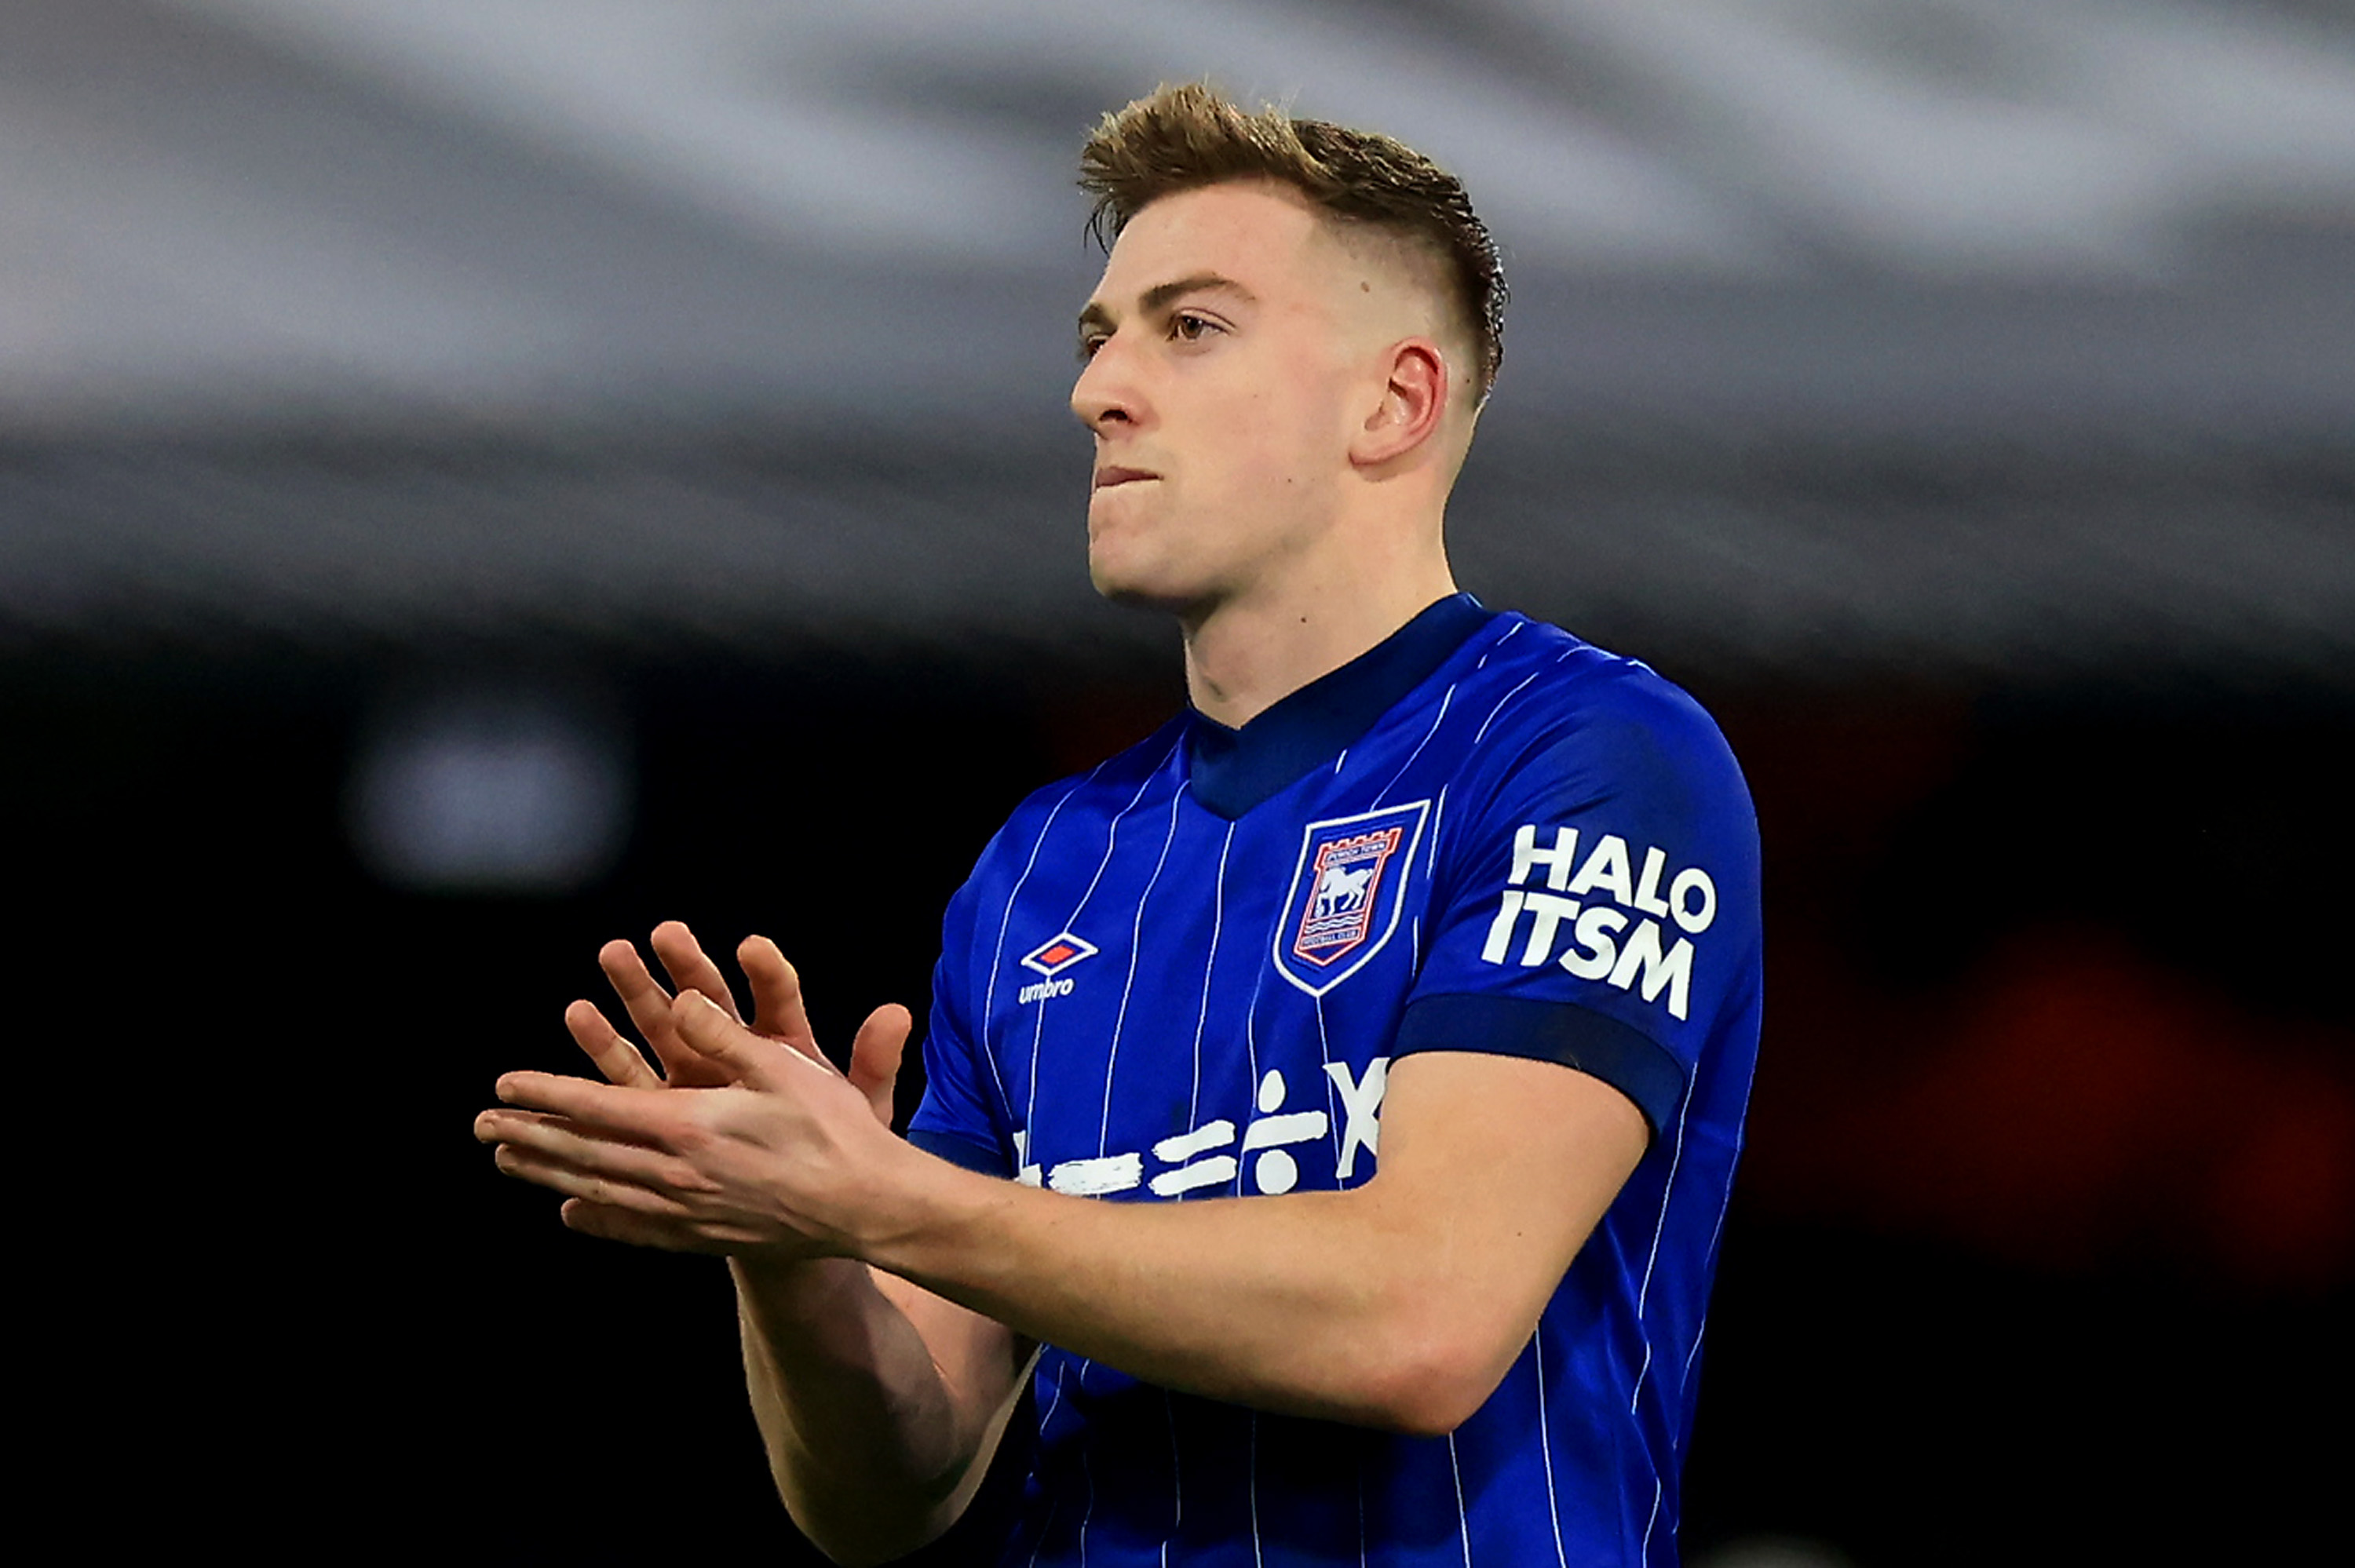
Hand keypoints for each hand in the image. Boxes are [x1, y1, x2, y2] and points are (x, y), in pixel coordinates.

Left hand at [480, 988, 917, 1255]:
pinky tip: (571, 1216)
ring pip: (601, 1191)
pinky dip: (597, 1220)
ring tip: (509, 1162)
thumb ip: (726, 1035)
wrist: (866, 1206)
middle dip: (529, 1136)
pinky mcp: (705, 1236)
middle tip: (483, 1127)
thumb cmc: (834, 1128)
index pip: (598, 1107)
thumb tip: (682, 1001)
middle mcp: (677, 1173)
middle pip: (586, 1153)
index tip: (503, 1086)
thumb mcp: (785, 1065)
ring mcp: (688, 1211)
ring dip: (549, 1173)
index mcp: (690, 1124)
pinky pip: (636, 1229)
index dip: (547, 1095)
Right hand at [569, 921, 905, 1124]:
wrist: (800, 1199)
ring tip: (613, 955)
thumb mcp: (861, 1104)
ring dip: (637, 993)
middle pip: (710, 1002)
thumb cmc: (832, 1144)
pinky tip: (580, 1016)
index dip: (767, 973)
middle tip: (665, 932)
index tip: (753, 945)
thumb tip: (898, 1013)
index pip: (777, 999)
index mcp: (785, 1045)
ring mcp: (698, 1079)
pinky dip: (607, 1049)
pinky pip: (633, 1077)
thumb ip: (875, 1062)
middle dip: (684, 966)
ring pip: (662, 1028)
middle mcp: (737, 1053)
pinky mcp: (668, 1109)